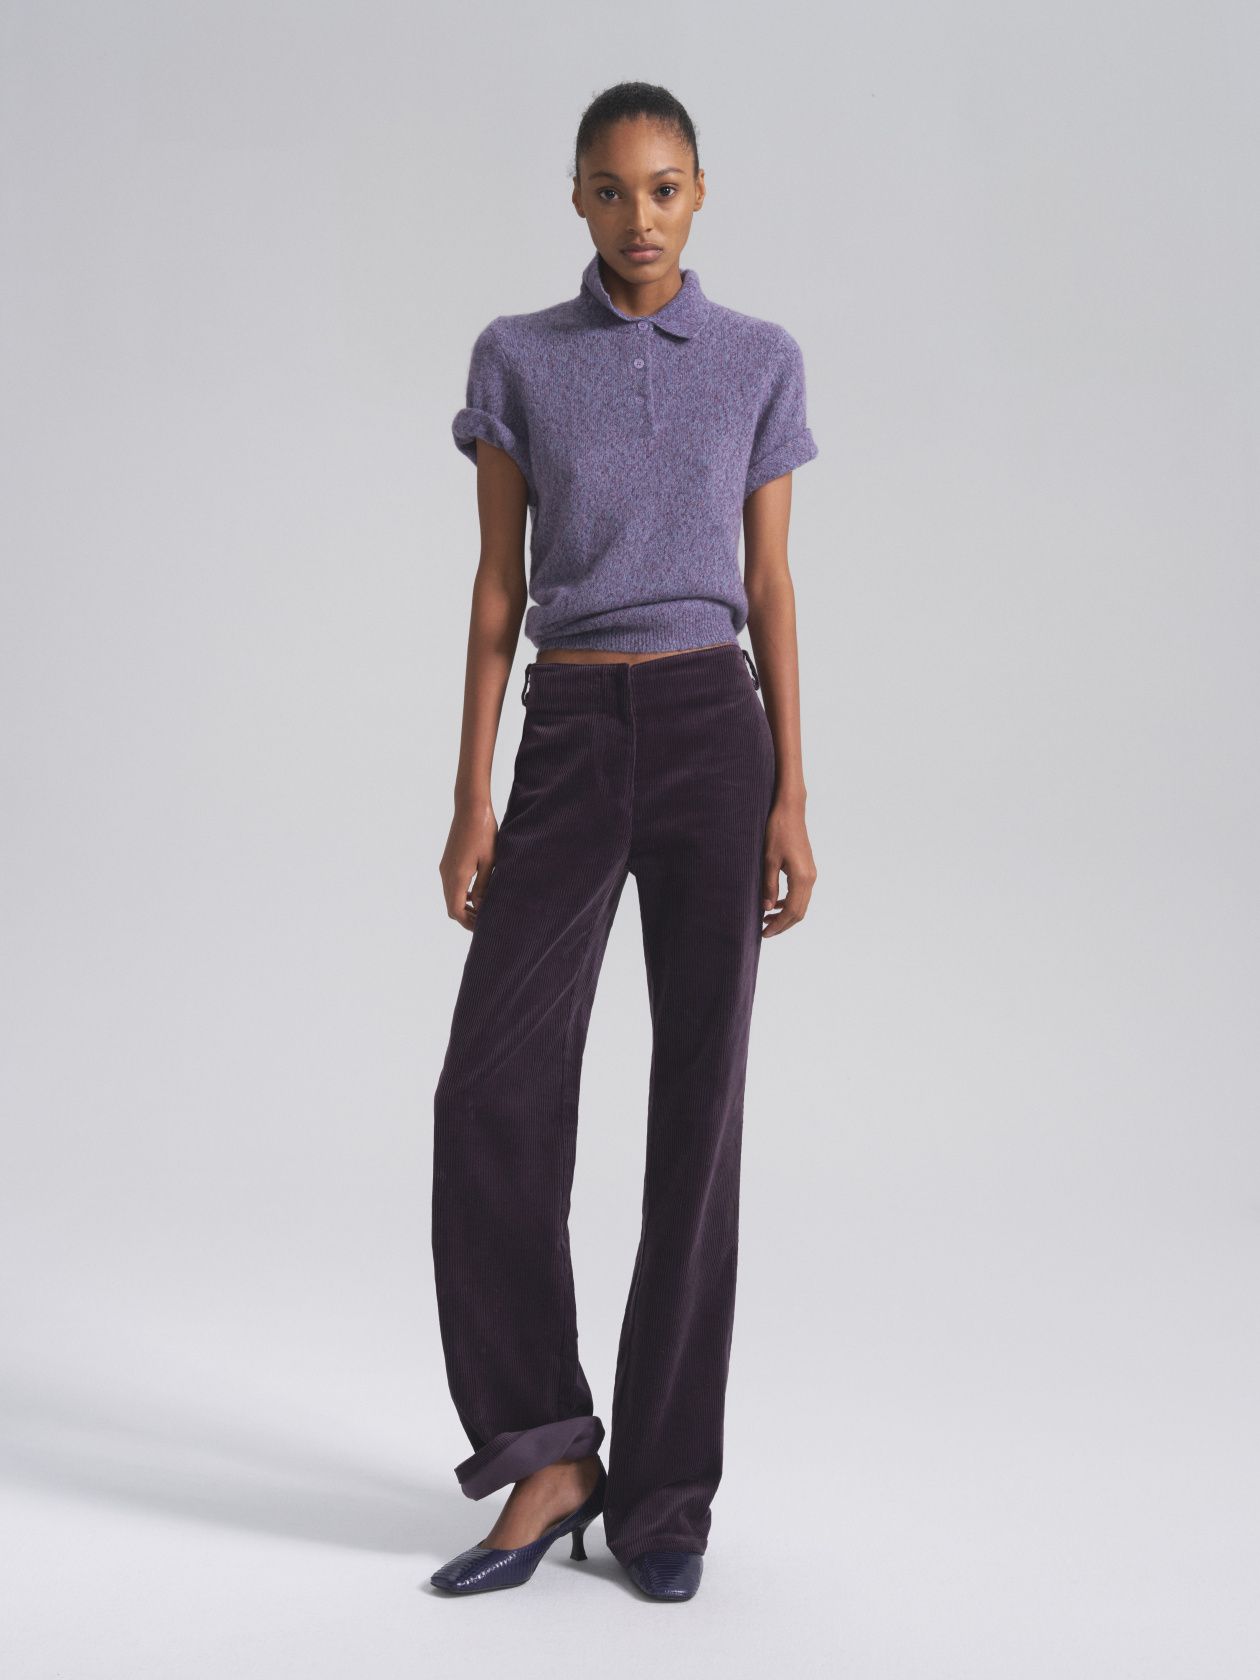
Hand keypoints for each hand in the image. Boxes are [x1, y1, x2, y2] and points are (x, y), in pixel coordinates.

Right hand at [439, 798, 498, 931]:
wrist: (471, 808)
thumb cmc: (484, 832)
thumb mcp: (490, 862)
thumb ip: (483, 886)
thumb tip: (480, 906)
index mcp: (457, 876)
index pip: (456, 911)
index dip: (468, 923)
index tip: (483, 928)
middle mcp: (446, 873)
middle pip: (451, 907)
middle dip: (467, 918)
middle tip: (485, 923)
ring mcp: (445, 867)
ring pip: (450, 896)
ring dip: (464, 907)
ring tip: (483, 910)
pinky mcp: (448, 861)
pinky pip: (451, 885)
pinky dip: (461, 895)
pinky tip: (477, 894)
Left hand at [760, 799, 815, 936]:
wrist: (790, 811)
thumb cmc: (777, 831)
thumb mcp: (768, 859)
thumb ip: (769, 885)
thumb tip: (767, 908)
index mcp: (802, 877)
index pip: (792, 911)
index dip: (778, 925)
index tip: (764, 933)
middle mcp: (810, 878)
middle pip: (800, 912)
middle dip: (782, 924)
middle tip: (764, 931)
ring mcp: (811, 874)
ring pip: (801, 904)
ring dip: (786, 915)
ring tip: (767, 919)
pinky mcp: (807, 869)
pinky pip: (801, 894)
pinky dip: (789, 903)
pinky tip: (775, 903)